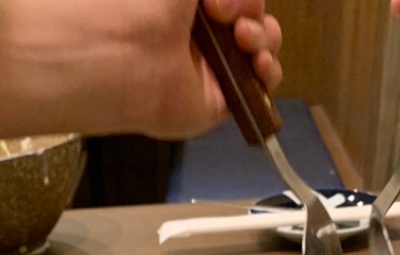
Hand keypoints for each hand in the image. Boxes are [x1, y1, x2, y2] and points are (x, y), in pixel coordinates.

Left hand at [127, 0, 282, 137]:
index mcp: (195, 7)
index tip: (216, 1)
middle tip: (224, 16)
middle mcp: (207, 35)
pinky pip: (262, 88)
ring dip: (265, 37)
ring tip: (244, 37)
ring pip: (264, 49)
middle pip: (256, 18)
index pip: (239, 0)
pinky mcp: (223, 100)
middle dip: (252, 10)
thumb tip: (229, 1)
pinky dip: (269, 72)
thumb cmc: (150, 7)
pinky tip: (258, 64)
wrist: (130, 55)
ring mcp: (216, 68)